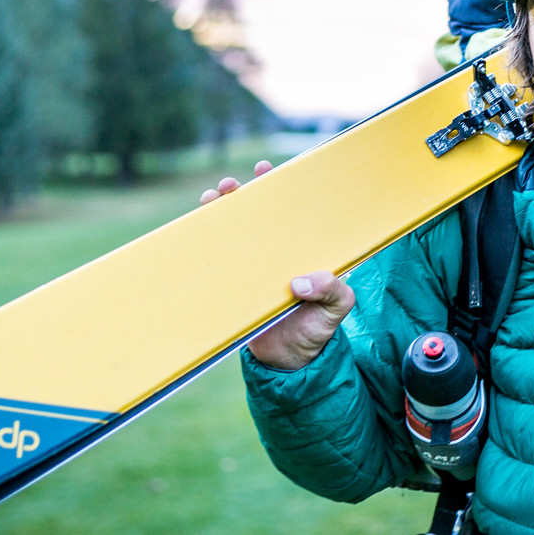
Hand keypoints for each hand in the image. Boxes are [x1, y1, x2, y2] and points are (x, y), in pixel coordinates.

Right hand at [197, 161, 354, 368]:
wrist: (291, 364)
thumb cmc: (318, 329)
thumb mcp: (337, 308)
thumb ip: (331, 291)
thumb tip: (299, 283)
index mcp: (302, 251)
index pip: (290, 213)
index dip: (279, 188)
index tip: (267, 170)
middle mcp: (275, 254)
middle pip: (256, 216)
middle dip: (241, 194)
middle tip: (231, 185)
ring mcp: (252, 269)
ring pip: (233, 234)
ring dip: (219, 214)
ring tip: (212, 201)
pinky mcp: (233, 287)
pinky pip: (217, 264)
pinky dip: (205, 248)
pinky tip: (195, 235)